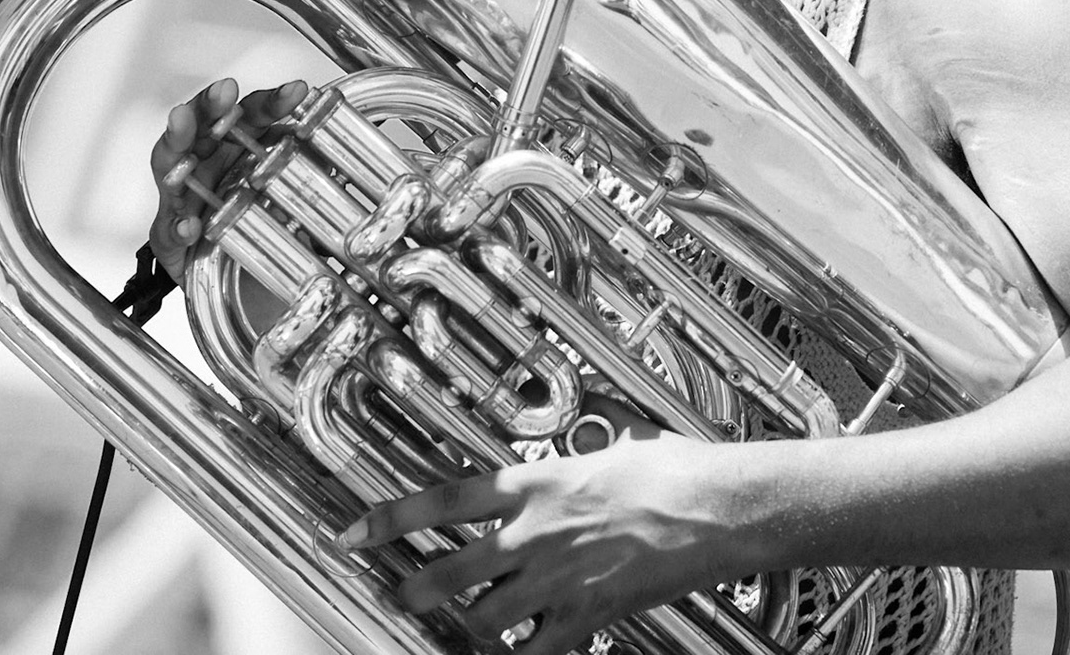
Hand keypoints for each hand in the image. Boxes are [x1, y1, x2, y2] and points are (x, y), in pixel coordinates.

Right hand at [147, 76, 309, 281]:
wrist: (238, 280)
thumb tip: (341, 160)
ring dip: (177, 137)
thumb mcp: (292, 195)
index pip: (254, 114)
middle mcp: (208, 160)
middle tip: (225, 91)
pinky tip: (190, 225)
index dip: (274, 101)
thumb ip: (310, 173)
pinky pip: (170, 228)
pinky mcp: (170, 234)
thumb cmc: (260, 222)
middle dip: (212, 102)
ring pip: (170, 158)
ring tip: (181, 119)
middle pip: (204, 122)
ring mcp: (184, 192)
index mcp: (239, 144)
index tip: (296, 91)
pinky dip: (179, 225)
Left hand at [341, 425, 733, 654]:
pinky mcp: (585, 616)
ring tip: (463, 626)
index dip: (387, 521)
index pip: (439, 502)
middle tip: (396, 594)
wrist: (715, 509)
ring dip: (468, 624)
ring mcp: (556, 580)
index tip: (354, 533)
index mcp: (534, 483)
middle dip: (412, 589)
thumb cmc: (675, 471)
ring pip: (482, 617)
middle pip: (447, 571)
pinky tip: (519, 652)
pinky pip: (534, 651)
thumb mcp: (617, 441)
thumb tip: (587, 437)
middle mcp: (534, 533)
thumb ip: (585, 448)